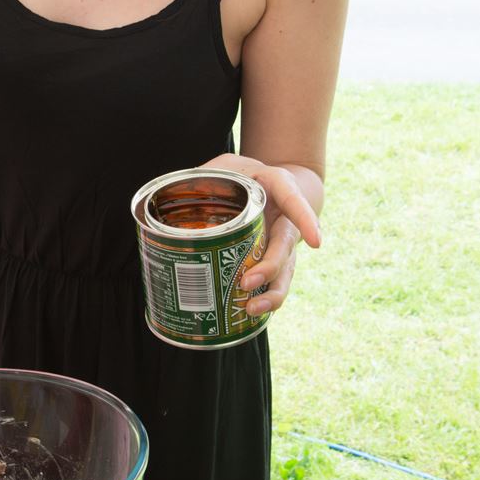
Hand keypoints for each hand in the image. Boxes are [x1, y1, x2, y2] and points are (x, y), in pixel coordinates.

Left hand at [201, 154, 321, 318]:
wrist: (264, 184)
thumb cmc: (240, 174)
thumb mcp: (222, 166)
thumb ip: (200, 177)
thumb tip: (165, 197)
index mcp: (276, 185)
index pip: (293, 198)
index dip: (305, 218)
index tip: (315, 241)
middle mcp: (285, 216)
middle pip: (285, 244)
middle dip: (271, 266)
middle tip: (248, 281)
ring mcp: (282, 241)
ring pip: (285, 270)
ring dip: (272, 292)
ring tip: (252, 308)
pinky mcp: (276, 260)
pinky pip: (275, 282)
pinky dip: (265, 298)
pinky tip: (250, 313)